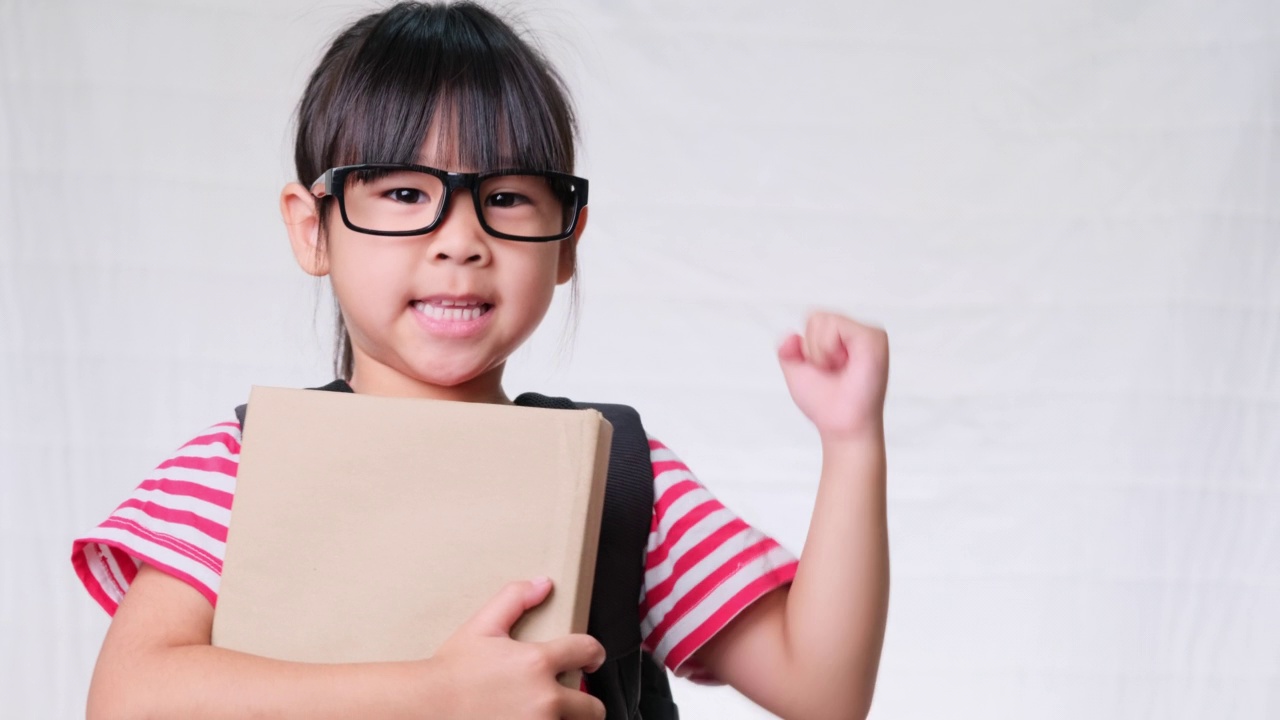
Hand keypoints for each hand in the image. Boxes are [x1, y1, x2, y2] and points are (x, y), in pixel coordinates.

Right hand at [429, 578, 605, 718]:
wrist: (425, 709)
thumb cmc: (450, 672)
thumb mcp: (482, 627)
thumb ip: (514, 599)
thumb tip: (543, 583)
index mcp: (537, 663)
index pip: (587, 651)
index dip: (594, 653)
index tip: (591, 660)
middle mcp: (544, 700)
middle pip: (592, 708)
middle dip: (586, 704)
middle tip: (572, 702)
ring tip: (545, 715)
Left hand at [777, 311, 888, 441]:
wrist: (841, 425)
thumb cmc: (825, 404)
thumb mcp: (797, 373)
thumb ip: (787, 351)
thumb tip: (791, 336)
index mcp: (843, 339)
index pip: (813, 320)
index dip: (808, 348)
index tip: (824, 371)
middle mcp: (856, 334)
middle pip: (816, 317)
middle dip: (813, 349)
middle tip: (833, 372)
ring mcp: (868, 334)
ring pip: (824, 320)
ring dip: (821, 351)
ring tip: (839, 370)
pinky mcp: (873, 338)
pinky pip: (836, 326)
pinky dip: (829, 348)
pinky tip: (845, 365)